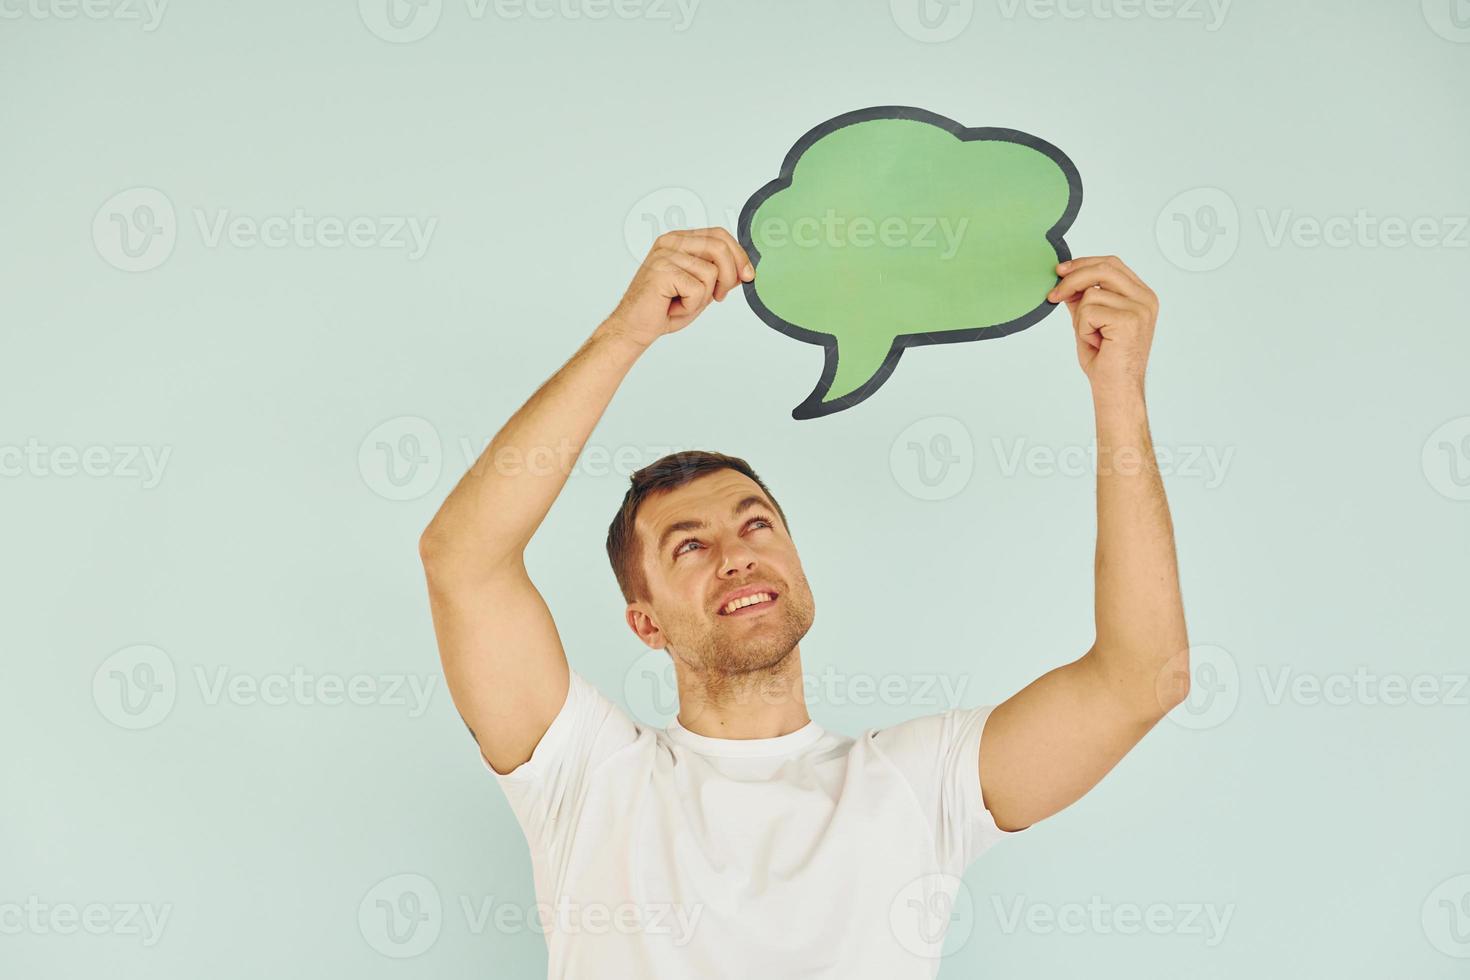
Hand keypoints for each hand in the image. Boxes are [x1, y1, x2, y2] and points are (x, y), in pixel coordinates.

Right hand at [602, 228, 754, 348]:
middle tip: (720, 296)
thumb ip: (719, 273)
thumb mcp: (700, 287)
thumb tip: (746, 268)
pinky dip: (691, 305)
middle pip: (719, 247)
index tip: (747, 275)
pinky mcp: (662, 271)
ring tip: (685, 302)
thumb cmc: (664, 308)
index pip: (719, 234)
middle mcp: (671, 241)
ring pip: (711, 271)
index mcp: (679, 240)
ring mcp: (665, 254)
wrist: (634, 327)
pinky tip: (674, 306)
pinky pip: (698, 288)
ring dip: (705, 296)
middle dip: (730, 275)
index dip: (739, 254)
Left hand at [1047, 255, 1157, 401]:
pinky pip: (1089, 311)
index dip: (1083, 263)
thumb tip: (1066, 279)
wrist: (1116, 390)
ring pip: (1092, 293)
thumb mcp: (1091, 322)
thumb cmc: (1106, 361)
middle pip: (1104, 268)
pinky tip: (1097, 343)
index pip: (1111, 264)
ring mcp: (1140, 308)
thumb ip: (1084, 299)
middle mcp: (1145, 299)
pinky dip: (1083, 329)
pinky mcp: (1129, 320)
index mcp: (1141, 295)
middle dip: (1072, 279)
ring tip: (1093, 337)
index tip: (1060, 271)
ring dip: (1081, 318)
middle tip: (1053, 296)